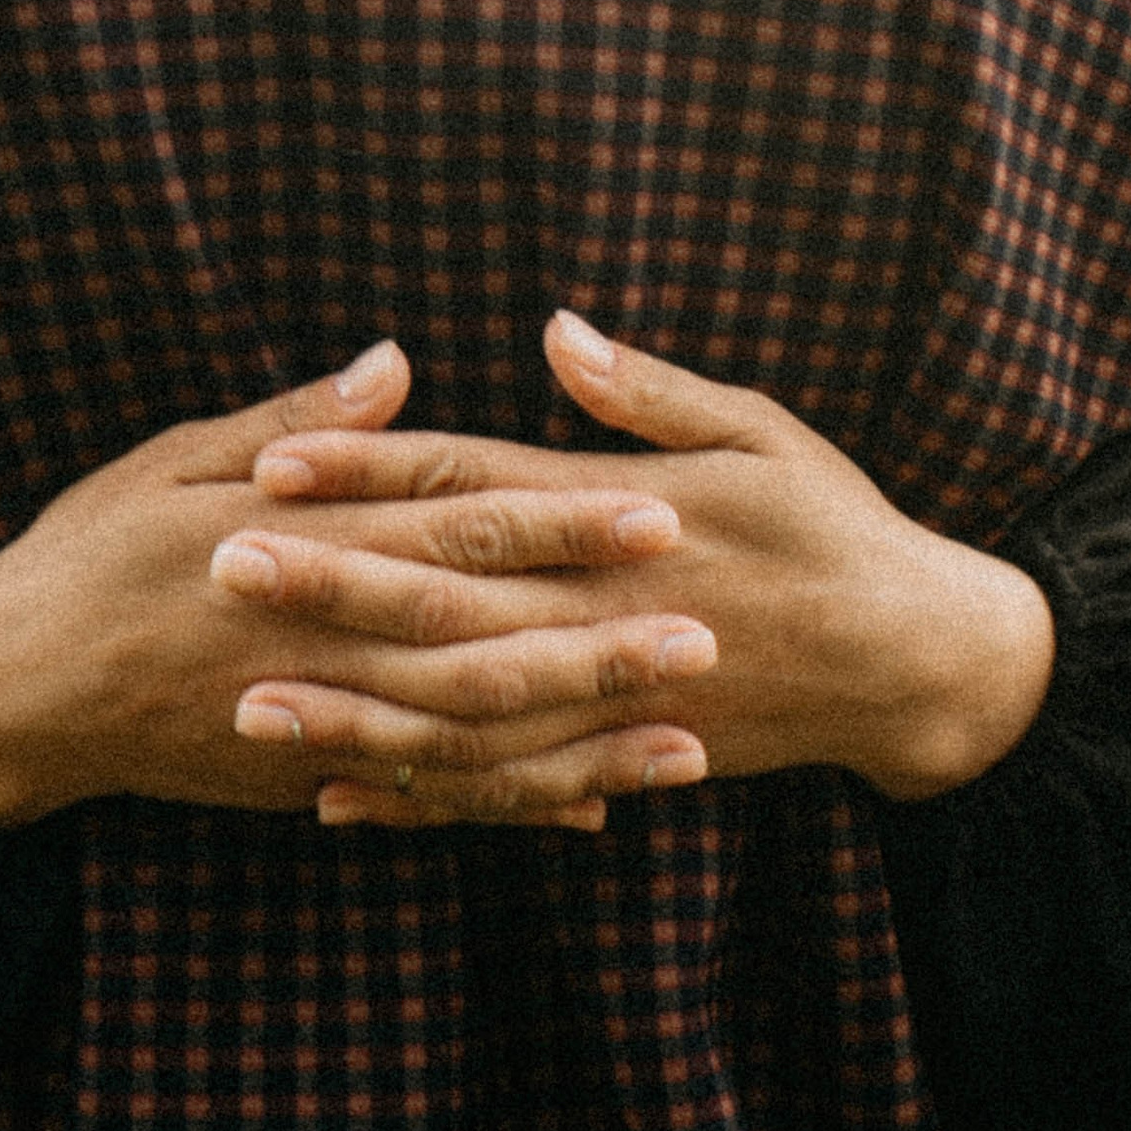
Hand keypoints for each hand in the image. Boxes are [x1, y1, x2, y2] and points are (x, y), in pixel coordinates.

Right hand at [0, 340, 712, 832]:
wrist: (3, 693)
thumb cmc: (86, 554)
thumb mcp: (172, 460)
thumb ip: (297, 423)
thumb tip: (399, 362)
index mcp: (300, 548)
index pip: (458, 531)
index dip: (563, 526)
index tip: (659, 513)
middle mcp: (321, 645)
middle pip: (488, 645)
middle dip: (603, 641)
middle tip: (711, 630)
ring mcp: (316, 727)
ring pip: (472, 742)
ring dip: (584, 740)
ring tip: (688, 738)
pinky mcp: (304, 782)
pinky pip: (425, 801)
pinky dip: (511, 806)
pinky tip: (596, 803)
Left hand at [223, 313, 1054, 824]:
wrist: (918, 664)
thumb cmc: (836, 526)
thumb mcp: (759, 432)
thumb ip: (647, 391)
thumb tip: (554, 329)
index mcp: (628, 516)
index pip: (472, 487)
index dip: (370, 472)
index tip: (272, 460)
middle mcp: (606, 609)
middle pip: (443, 597)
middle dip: (325, 585)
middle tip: (213, 568)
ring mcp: (611, 695)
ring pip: (461, 712)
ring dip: (352, 710)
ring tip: (246, 706)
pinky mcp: (621, 754)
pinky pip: (506, 788)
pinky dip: (422, 798)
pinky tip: (335, 800)